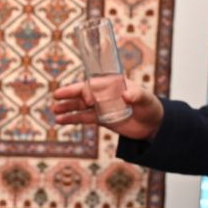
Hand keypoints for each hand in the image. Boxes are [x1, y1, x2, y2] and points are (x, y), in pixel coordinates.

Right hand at [49, 78, 163, 139]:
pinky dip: (71, 119)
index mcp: (112, 83)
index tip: (87, 101)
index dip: (88, 90)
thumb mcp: (145, 99)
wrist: (152, 124)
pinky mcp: (100, 119)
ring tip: (54, 110)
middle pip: (83, 92)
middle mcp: (103, 93)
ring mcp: (101, 106)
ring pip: (80, 105)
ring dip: (67, 107)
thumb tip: (126, 96)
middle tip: (56, 95)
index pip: (95, 83)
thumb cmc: (150, 106)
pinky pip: (83, 118)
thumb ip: (136, 96)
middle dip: (69, 94)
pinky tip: (60, 120)